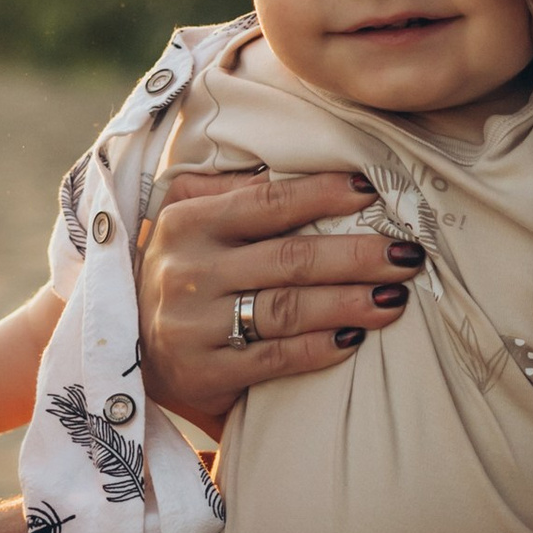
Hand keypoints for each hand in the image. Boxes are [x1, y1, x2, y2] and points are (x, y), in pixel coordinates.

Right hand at [135, 167, 421, 433]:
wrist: (125, 344)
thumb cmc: (179, 271)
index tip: (372, 191)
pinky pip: (275, 358)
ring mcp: (192, 325)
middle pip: (290, 258)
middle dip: (357, 255)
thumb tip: (295, 160)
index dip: (324, 195)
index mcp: (187, 223)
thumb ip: (230, 189)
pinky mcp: (203, 372)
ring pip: (288, 309)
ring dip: (350, 302)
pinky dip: (320, 348)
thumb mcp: (187, 219)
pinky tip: (355, 339)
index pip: (267, 202)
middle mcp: (186, 270)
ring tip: (395, 297)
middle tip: (407, 255)